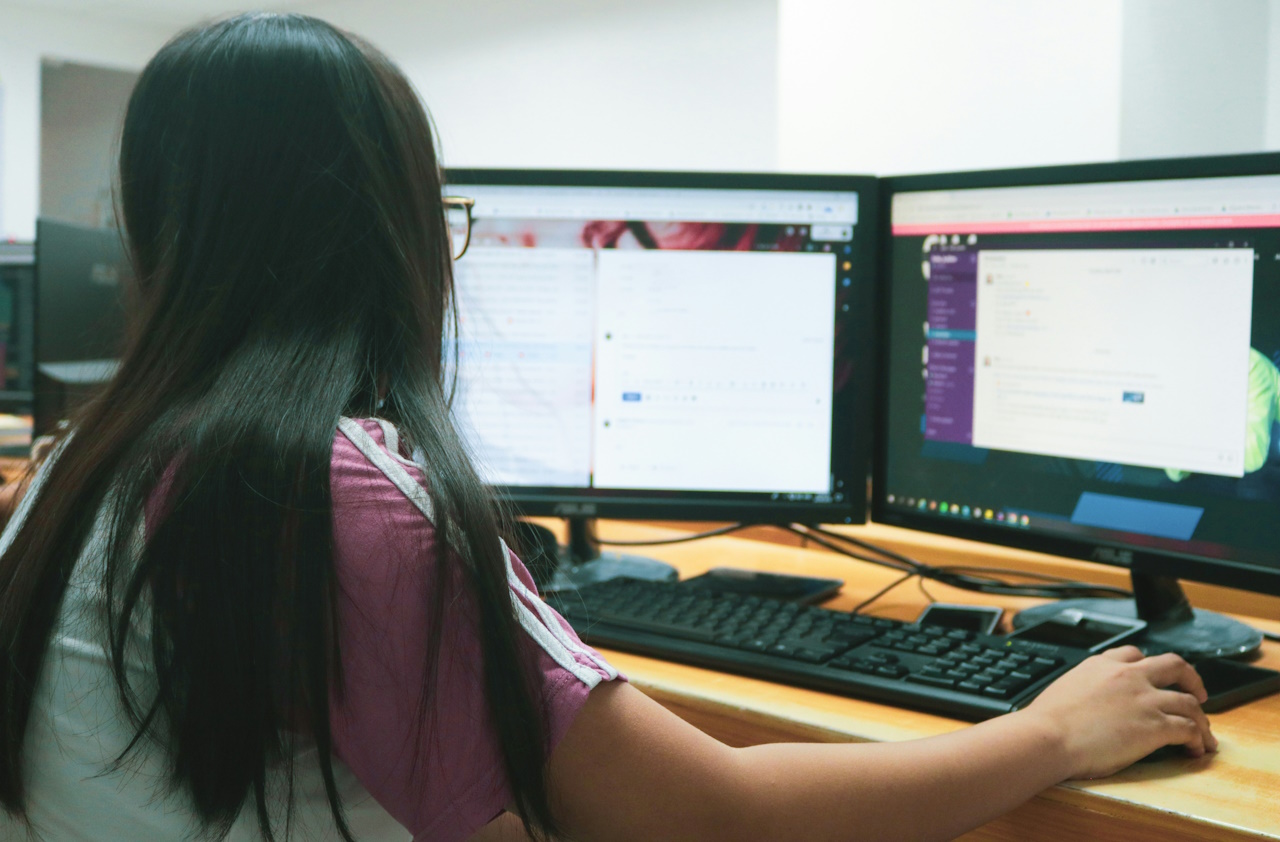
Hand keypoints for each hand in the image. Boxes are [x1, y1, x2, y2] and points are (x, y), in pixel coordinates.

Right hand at [1022, 645, 1215, 778]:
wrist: (1047, 736)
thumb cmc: (1046, 722)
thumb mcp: (1064, 689)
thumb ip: (1084, 688)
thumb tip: (1084, 704)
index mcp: (1101, 665)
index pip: (1134, 654)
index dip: (1150, 666)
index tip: (1155, 677)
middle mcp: (1128, 676)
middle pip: (1174, 665)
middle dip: (1191, 678)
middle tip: (1197, 692)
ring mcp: (1144, 700)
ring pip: (1190, 702)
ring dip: (1201, 719)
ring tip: (1203, 734)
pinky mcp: (1155, 726)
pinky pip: (1189, 730)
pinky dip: (1198, 741)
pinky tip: (1195, 750)